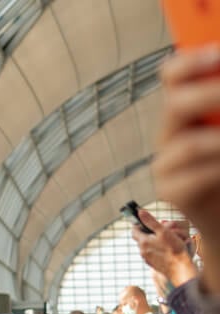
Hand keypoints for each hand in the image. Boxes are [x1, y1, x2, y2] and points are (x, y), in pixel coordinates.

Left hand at [132, 209, 196, 285]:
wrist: (180, 269)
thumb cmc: (174, 250)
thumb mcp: (163, 232)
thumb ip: (151, 221)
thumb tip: (140, 212)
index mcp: (143, 242)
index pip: (134, 231)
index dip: (138, 225)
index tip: (144, 222)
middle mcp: (142, 251)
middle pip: (141, 239)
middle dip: (149, 233)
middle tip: (159, 230)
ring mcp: (147, 259)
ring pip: (147, 246)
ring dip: (154, 241)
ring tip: (166, 240)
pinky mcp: (153, 264)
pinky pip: (152, 254)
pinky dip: (157, 249)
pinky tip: (168, 249)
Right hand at [155, 46, 219, 241]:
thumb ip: (219, 106)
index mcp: (185, 111)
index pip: (173, 76)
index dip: (191, 61)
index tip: (219, 53)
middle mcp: (170, 134)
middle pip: (174, 105)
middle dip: (210, 96)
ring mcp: (166, 165)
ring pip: (188, 145)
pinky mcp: (172, 192)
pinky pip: (195, 178)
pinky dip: (219, 171)